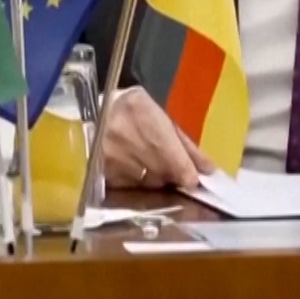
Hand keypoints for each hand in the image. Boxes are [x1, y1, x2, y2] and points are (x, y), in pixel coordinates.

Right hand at [100, 86, 215, 189]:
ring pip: (146, 182)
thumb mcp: (160, 117)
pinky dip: (136, 182)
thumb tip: (209, 171)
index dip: (186, 173)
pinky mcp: (99, 170)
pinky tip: (132, 168)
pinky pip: (129, 186)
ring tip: (147, 164)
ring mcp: (108, 153)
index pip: (173, 157)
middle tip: (171, 169)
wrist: (90, 112)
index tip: (191, 179)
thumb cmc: (131, 112)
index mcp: (141, 111)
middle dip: (171, 175)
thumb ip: (186, 145)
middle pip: (161, 172)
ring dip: (153, 178)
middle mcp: (123, 133)